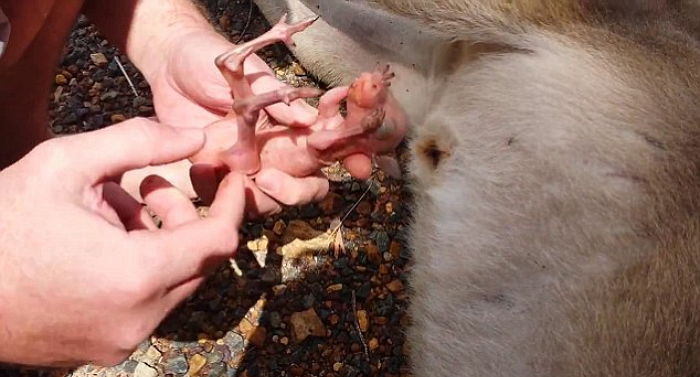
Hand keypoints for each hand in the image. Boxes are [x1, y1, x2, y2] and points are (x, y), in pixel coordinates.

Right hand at [0, 119, 244, 366]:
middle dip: (185, 217)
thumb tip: (194, 136)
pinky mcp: (105, 349)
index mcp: (137, 275)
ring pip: (172, 282)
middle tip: (150, 186)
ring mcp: (123, 340)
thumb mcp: (64, 165)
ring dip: (160, 241)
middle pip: (197, 261)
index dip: (233, 203)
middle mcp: (139, 317)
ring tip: (115, 207)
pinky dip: (141, 268)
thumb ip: (139, 142)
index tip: (232, 178)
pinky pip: (146, 303)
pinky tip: (101, 240)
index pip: (220, 240)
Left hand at [140, 28, 372, 213]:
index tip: (359, 166)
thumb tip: (309, 120)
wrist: (165, 62)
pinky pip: (223, 201)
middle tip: (271, 180)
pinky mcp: (212, 178)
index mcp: (291, 126)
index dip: (350, 159)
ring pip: (267, 202)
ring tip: (233, 177)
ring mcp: (245, 168)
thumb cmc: (212, 60)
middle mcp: (275, 152)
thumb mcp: (249, 73)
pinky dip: (216, 194)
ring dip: (256, 198)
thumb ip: (276, 97)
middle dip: (296, 192)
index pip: (329, 148)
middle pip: (304, 188)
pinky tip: (201, 170)